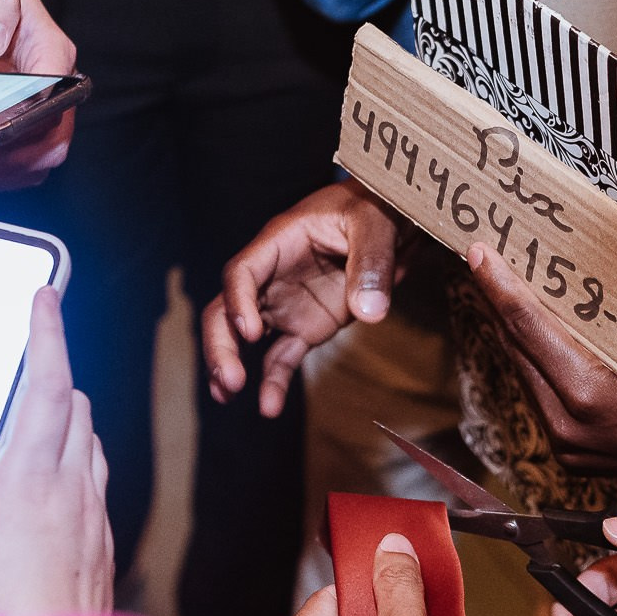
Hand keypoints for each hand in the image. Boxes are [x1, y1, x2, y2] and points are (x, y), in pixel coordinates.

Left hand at [0, 0, 77, 191]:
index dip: (28, 122)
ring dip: (3, 173)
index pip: (56, 96)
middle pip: (52, 139)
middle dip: (11, 159)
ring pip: (40, 159)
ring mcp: (44, 110)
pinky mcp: (27, 128)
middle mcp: (56, 86)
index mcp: (51, 51)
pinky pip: (24, 165)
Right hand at [0, 288, 112, 615]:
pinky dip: (77, 463)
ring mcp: (94, 517)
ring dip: (68, 419)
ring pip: (91, 443)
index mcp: (34, 476)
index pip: (49, 384)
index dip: (48, 334)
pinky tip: (50, 488)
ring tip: (36, 415)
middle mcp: (75, 488)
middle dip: (54, 374)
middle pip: (76, 407)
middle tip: (30, 356)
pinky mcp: (101, 545)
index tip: (45, 296)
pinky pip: (96, 483)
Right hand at [200, 181, 405, 416]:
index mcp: (278, 243)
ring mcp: (286, 304)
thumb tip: (368, 312)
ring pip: (244, 338)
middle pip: (228, 309)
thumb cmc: (377, 209)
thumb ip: (371, 266)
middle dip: (221, 344)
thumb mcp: (376, 226)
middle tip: (228, 379)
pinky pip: (282, 357)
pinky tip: (268, 406)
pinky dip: (274, 381)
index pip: (242, 273)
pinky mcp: (305, 327)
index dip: (239, 302)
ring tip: (228, 394)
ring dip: (232, 365)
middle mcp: (272, 276)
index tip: (251, 332)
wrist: (395, 222)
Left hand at [465, 241, 616, 473]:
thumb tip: (570, 270)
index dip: (499, 286)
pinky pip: (537, 393)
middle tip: (484, 259)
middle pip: (515, 348)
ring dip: (511, 330)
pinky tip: (530, 332)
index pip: (528, 327)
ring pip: (521, 372)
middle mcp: (565, 424)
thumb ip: (607, 316)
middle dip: (497, 301)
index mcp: (588, 394)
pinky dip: (532, 359)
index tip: (478, 253)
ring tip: (502, 287)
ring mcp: (564, 444)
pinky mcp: (567, 453)